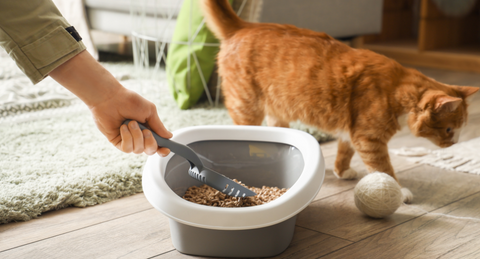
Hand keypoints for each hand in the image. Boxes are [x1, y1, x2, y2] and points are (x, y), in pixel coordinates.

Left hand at [49, 50, 171, 155]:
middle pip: (150, 151)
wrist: (110, 98)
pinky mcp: (118, 142)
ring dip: (136, 136)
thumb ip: (159, 126)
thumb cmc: (130, 101)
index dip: (163, 150)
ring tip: (130, 123)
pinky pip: (127, 148)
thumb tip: (169, 136)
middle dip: (150, 142)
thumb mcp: (149, 111)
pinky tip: (123, 127)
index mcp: (149, 130)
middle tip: (146, 130)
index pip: (158, 145)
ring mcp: (128, 140)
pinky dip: (127, 137)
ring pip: (138, 150)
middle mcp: (139, 137)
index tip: (165, 149)